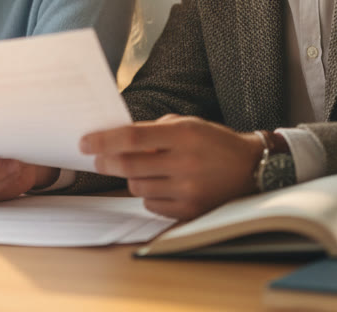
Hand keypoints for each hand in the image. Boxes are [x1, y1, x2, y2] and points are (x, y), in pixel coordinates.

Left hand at [80, 114, 261, 219]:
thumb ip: (154, 130)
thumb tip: (116, 139)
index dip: (104, 140)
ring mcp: (188, 190)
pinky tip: (163, 185)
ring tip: (147, 169)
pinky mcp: (190, 211)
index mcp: (184, 135)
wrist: (252, 169)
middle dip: (106, 162)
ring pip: (137, 186)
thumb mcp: (188, 125)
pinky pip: (151, 204)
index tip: (84, 142)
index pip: (132, 137)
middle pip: (128, 165)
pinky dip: (149, 195)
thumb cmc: (214, 143)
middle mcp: (185, 163)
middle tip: (98, 159)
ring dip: (132, 177)